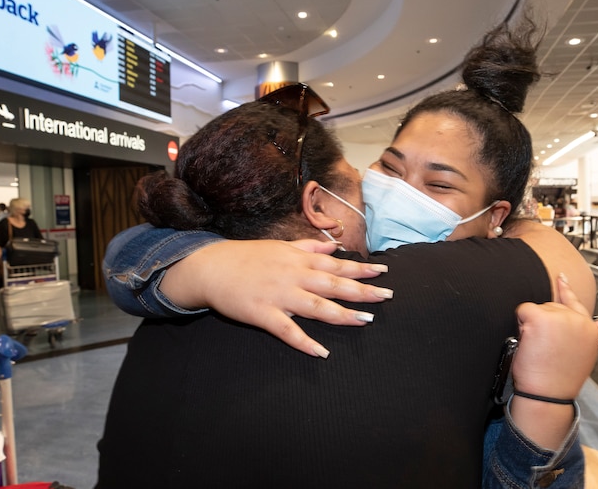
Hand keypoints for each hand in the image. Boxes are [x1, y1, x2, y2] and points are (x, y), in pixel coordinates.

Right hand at [162, 239, 392, 357]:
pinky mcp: (263, 315)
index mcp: (298, 259)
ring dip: (342, 314)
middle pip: (333, 284)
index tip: (382, 272)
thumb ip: (308, 246)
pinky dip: (304, 342)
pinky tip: (321, 352)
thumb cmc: (246, 256)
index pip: (336, 264)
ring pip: (316, 306)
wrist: (210, 268)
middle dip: (362, 290)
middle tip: (386, 296)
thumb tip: (334, 246)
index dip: (360, 269)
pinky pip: (287, 331)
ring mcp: (279, 296)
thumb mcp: (279, 245)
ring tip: (365, 320)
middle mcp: (293, 276)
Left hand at [508, 274, 597, 448]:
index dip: (566, 289)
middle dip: (541, 322)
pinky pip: (523, 310)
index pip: (576, 302)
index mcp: (590, 328)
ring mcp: (559, 317)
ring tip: (538, 348)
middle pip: (549, 307)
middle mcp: (577, 319)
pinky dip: (521, 323)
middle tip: (543, 347)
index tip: (561, 278)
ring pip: (535, 310)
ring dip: (531, 325)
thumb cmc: (560, 379)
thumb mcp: (583, 355)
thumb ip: (589, 333)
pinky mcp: (541, 317)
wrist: (549, 393)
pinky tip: (529, 341)